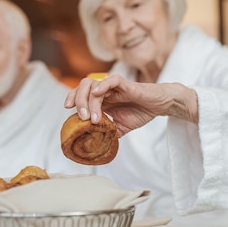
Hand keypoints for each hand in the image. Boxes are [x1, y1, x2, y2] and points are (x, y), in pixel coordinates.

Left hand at [64, 74, 197, 136]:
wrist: (159, 105)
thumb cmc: (140, 112)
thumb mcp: (121, 127)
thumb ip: (108, 133)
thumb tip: (97, 146)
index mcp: (102, 99)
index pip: (80, 93)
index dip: (72, 98)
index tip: (67, 110)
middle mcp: (105, 90)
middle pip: (83, 87)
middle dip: (78, 100)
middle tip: (81, 117)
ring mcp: (114, 87)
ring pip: (93, 84)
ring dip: (89, 100)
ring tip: (92, 117)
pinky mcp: (126, 85)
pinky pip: (112, 80)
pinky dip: (103, 85)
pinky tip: (98, 94)